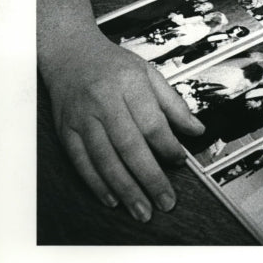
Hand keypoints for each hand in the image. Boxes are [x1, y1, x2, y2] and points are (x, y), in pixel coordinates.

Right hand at [42, 31, 204, 220]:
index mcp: (129, 83)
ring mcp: (82, 117)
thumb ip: (174, 103)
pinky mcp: (65, 130)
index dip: (168, 146)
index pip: (152, 122)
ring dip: (125, 189)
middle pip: (129, 145)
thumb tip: (197, 129)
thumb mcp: (149, 73)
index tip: (180, 161)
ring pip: (104, 159)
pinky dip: (97, 184)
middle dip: (150, 177)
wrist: (71, 53)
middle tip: (165, 200)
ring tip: (142, 209)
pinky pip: (81, 162)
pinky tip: (112, 198)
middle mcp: (104, 100)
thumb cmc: (113, 64)